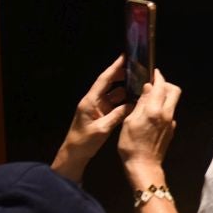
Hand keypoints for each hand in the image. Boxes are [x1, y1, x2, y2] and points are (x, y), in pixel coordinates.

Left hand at [52, 57, 131, 181]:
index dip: (114, 67)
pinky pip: (113, 105)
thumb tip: (132, 104)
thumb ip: (117, 115)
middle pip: (108, 84)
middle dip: (121, 75)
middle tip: (137, 70)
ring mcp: (96, 108)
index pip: (104, 80)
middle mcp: (93, 101)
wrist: (73, 155)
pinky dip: (122, 102)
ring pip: (112, 94)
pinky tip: (133, 101)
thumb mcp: (102, 129)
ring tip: (139, 85)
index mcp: (90, 101)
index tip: (124, 56)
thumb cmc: (84, 142)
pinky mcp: (100, 115)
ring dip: (124, 90)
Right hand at [119, 69, 181, 183]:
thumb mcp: (130, 121)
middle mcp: (167, 114)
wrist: (144, 166)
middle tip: (154, 85)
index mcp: (155, 110)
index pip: (160, 86)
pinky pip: (169, 113)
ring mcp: (171, 122)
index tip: (153, 72)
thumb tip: (148, 88)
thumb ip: (141, 103)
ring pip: (173, 102)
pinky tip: (150, 115)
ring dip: (164, 96)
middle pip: (174, 91)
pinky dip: (162, 109)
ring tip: (150, 100)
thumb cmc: (131, 145)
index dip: (157, 77)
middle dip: (166, 84)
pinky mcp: (171, 130)